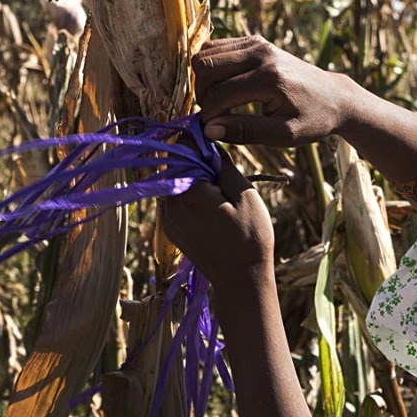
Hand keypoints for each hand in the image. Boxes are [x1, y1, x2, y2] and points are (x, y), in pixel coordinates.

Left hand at [162, 151, 274, 287]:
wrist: (241, 280)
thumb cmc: (251, 238)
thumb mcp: (246, 195)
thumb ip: (224, 166)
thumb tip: (209, 142)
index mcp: (190, 193)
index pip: (184, 149)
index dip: (198, 139)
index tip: (212, 136)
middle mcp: (170, 204)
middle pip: (176, 164)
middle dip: (195, 158)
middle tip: (221, 166)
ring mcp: (166, 218)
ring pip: (174, 181)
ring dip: (191, 176)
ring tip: (219, 188)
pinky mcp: (168, 228)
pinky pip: (173, 198)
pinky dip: (188, 192)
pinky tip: (211, 203)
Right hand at [193, 36, 354, 146]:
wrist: (334, 96)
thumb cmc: (312, 120)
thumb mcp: (284, 135)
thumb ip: (246, 132)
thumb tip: (208, 129)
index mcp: (270, 78)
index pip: (219, 94)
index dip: (209, 115)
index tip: (214, 129)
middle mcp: (262, 53)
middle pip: (205, 66)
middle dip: (202, 94)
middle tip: (217, 114)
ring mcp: (257, 42)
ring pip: (205, 54)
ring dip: (205, 80)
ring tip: (222, 101)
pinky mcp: (254, 40)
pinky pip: (216, 48)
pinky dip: (213, 68)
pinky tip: (227, 87)